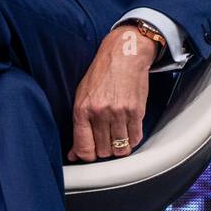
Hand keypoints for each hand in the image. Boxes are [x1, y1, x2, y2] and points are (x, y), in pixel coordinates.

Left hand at [67, 23, 158, 161]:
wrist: (124, 54)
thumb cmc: (101, 73)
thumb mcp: (82, 95)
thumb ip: (78, 125)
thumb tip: (74, 153)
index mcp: (83, 109)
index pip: (83, 148)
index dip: (86, 156)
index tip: (90, 154)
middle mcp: (100, 113)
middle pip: (103, 151)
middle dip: (104, 150)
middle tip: (105, 141)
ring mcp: (119, 113)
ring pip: (120, 149)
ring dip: (119, 147)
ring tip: (117, 137)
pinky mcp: (136, 111)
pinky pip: (135, 138)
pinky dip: (132, 140)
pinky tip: (128, 131)